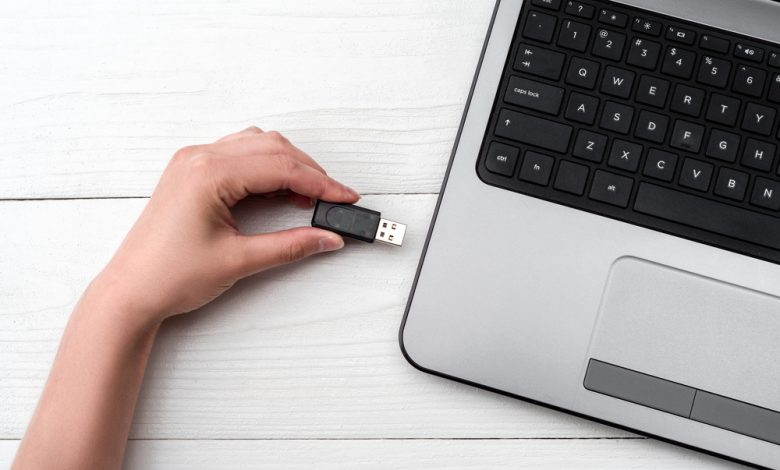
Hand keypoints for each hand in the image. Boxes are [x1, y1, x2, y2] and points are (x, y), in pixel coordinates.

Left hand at [91, 127, 358, 327]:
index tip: (344, 198)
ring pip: (256, 146)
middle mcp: (199, 159)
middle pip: (272, 149)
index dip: (320, 184)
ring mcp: (192, 163)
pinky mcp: (191, 173)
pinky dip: (265, 167)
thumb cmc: (168, 275)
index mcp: (209, 173)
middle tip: (334, 200)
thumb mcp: (239, 261)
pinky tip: (278, 190)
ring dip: (288, 165)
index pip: (281, 167)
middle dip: (309, 172)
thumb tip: (327, 238)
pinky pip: (238, 154)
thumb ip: (290, 246)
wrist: (130, 291)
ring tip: (309, 197)